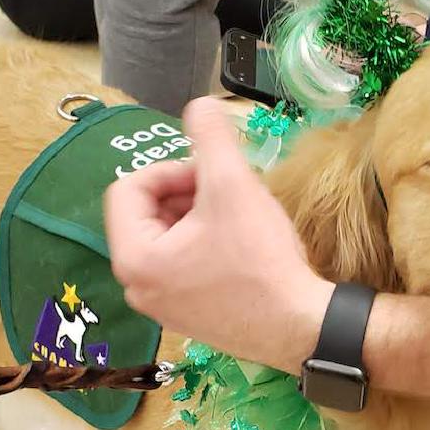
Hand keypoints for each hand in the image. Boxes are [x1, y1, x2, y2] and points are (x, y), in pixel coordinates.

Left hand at [104, 97, 332, 367]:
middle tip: (228, 194)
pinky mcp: (188, 318)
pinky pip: (182, 266)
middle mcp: (136, 288)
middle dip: (185, 194)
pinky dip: (205, 246)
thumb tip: (199, 103)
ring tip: (238, 219)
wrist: (300, 326)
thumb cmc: (260, 259)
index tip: (212, 175)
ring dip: (198, 217)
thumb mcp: (234, 185)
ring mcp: (161, 308)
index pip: (129, 188)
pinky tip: (242, 248)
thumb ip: (211, 137)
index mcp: (133, 257)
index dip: (172, 169)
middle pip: (146, 214)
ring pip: (167, 239)